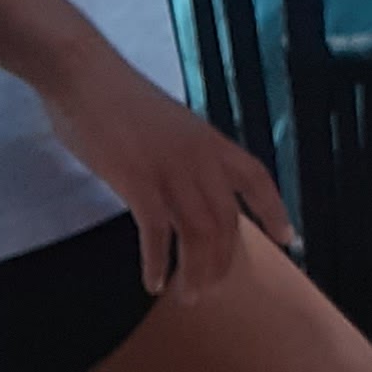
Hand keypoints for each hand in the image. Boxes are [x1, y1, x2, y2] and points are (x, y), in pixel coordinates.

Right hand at [40, 44, 292, 301]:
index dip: (275, 211)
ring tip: (184, 295)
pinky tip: (152, 282)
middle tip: (207, 289)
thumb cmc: (114, 99)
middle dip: (222, 262)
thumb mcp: (166, 125)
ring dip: (194, 272)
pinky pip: (158, 234)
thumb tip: (180, 185)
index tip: (288, 240)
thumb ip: (181, 153)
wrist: (82, 75)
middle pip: (226, 221)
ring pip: (198, 234)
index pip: (256, 178)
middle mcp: (199, 157)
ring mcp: (170, 170)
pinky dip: (158, 263)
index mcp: (209, 140)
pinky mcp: (139, 182)